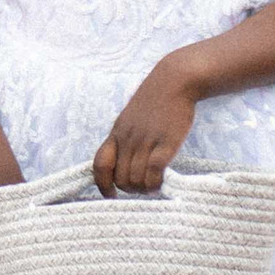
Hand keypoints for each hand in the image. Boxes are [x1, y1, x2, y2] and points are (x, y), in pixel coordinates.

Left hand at [94, 55, 201, 196]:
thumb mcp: (131, 118)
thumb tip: (125, 163)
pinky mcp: (165, 143)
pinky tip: (161, 183)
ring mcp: (146, 141)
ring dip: (144, 190)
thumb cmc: (155, 101)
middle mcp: (128, 139)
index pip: (99, 164)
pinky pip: (153, 172)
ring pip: (136, 179)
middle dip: (130, 190)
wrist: (175, 80)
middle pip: (120, 178)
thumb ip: (126, 139)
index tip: (110, 194)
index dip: (102, 184)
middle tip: (142, 188)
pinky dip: (155, 184)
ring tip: (153, 186)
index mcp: (117, 133)